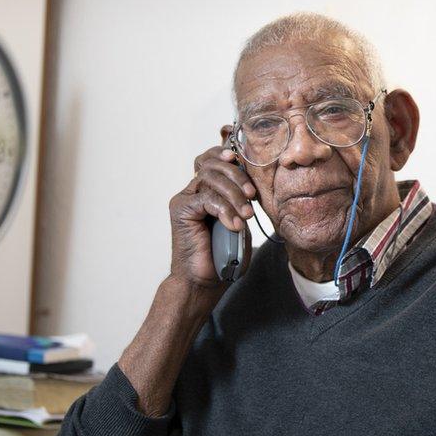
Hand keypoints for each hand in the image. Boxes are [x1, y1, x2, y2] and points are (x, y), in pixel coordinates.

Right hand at [168, 136, 255, 287]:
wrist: (204, 281)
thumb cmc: (224, 255)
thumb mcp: (239, 221)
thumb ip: (241, 200)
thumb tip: (254, 181)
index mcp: (205, 190)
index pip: (212, 159)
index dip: (227, 154)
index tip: (245, 161)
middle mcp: (191, 191)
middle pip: (212, 164)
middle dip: (237, 176)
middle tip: (252, 195)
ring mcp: (184, 199)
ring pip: (210, 179)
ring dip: (234, 195)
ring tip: (246, 215)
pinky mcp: (181, 210)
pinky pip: (206, 198)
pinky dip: (224, 210)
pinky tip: (234, 225)